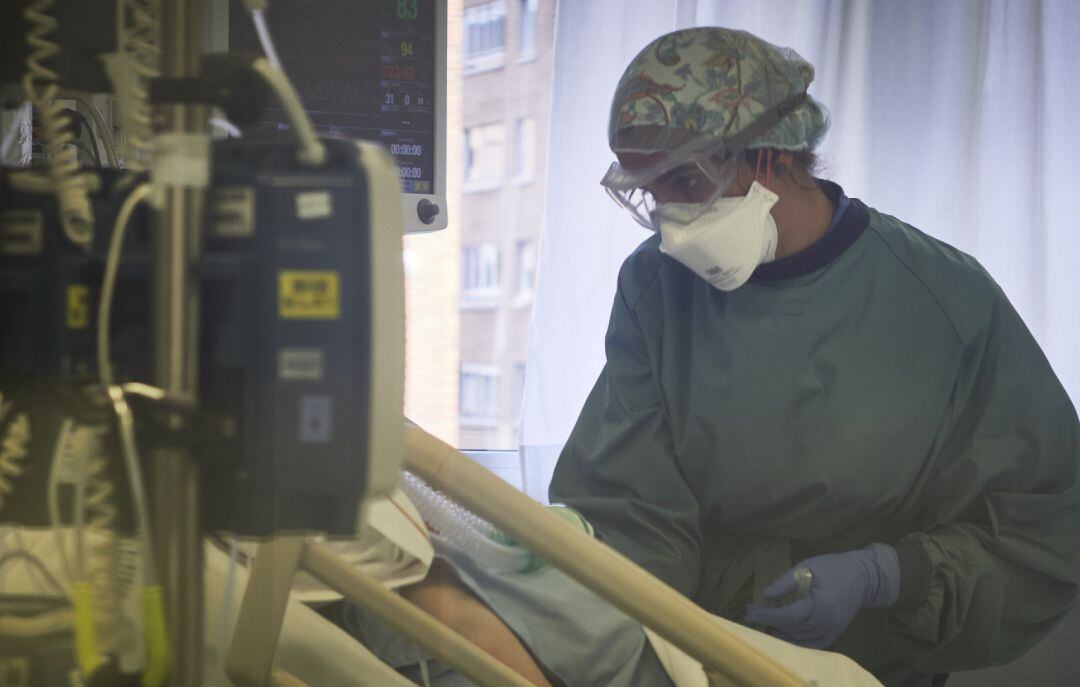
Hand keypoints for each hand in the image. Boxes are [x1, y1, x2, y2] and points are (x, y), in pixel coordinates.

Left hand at [745, 544, 899, 648]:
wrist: (863, 578)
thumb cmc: (832, 568)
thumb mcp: (807, 567)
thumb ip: (785, 582)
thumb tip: (765, 596)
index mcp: (821, 604)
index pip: (789, 615)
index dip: (767, 615)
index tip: (750, 611)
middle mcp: (827, 623)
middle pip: (791, 628)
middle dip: (769, 621)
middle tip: (752, 611)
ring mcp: (831, 632)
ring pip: (798, 639)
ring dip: (779, 631)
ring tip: (763, 619)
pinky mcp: (832, 635)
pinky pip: (809, 644)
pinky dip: (793, 640)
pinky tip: (780, 631)